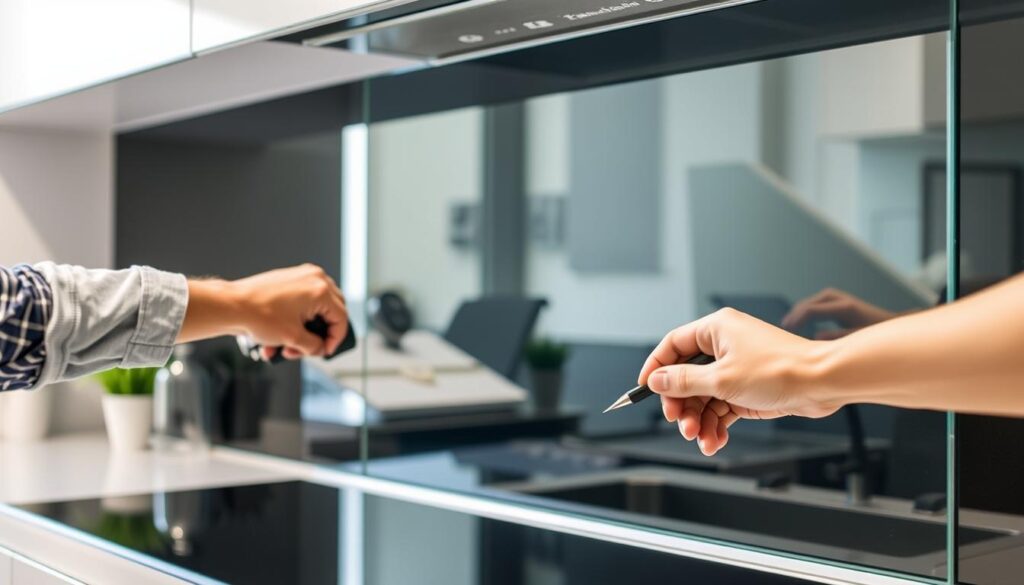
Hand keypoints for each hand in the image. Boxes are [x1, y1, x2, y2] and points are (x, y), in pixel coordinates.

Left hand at [181, 264, 347, 359]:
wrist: (231, 306)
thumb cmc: (257, 315)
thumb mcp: (293, 338)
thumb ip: (314, 346)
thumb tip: (320, 348)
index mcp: (320, 290)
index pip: (341, 318)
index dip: (335, 339)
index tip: (325, 350)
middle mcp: (314, 278)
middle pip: (331, 311)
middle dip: (320, 334)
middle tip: (310, 348)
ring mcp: (300, 276)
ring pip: (315, 309)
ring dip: (304, 330)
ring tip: (287, 346)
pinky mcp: (288, 279)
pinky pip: (301, 302)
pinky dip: (295, 320)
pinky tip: (279, 337)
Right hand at [639, 308, 839, 455]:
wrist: (822, 383)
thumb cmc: (780, 369)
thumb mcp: (722, 379)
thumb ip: (684, 381)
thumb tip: (656, 380)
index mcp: (716, 329)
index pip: (673, 345)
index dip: (656, 367)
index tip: (644, 389)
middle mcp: (725, 346)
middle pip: (686, 376)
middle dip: (681, 404)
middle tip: (680, 423)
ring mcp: (736, 368)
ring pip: (704, 396)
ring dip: (699, 420)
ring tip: (700, 438)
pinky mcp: (747, 389)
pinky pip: (721, 407)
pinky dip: (716, 425)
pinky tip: (714, 441)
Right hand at [781, 288, 894, 339]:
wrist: (888, 323)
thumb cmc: (875, 334)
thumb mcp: (859, 338)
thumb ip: (838, 338)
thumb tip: (815, 336)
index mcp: (844, 307)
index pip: (812, 310)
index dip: (796, 319)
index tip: (785, 331)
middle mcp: (838, 299)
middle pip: (807, 304)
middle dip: (793, 316)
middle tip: (780, 330)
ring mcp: (835, 297)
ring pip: (808, 303)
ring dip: (797, 314)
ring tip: (786, 328)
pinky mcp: (834, 300)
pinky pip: (813, 305)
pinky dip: (803, 313)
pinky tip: (797, 323)